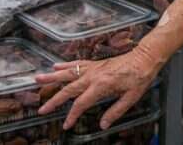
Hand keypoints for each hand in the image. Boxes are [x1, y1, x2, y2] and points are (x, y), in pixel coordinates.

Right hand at [35, 44, 162, 130]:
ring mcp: (93, 68)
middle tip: (41, 108)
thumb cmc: (140, 77)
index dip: (72, 116)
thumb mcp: (131, 98)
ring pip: (68, 73)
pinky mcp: (96, 63)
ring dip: (52, 77)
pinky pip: (77, 64)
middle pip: (69, 89)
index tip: (66, 125)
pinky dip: (65, 65)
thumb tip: (102, 124)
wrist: (146, 57)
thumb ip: (115, 111)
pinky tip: (55, 65)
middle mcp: (94, 75)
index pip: (81, 103)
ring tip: (37, 79)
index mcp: (102, 85)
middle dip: (54, 100)